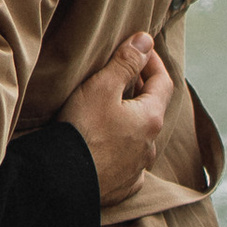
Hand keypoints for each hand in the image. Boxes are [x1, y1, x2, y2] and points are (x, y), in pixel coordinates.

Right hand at [61, 31, 172, 206]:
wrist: (63, 180)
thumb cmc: (82, 130)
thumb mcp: (102, 87)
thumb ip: (126, 61)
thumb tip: (146, 40)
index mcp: (150, 118)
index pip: (164, 82)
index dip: (153, 61)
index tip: (140, 49)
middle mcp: (150, 145)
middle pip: (152, 110)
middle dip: (141, 91)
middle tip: (124, 76)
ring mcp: (137, 168)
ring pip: (141, 139)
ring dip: (131, 123)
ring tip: (111, 113)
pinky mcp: (122, 186)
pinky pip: (128, 165)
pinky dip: (122, 152)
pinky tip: (108, 148)